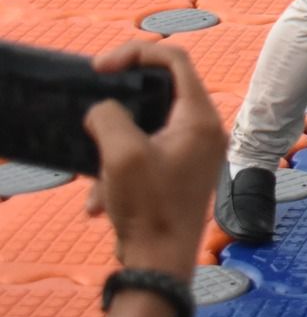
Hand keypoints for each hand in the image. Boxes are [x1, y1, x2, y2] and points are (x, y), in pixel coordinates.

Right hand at [85, 42, 224, 281]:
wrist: (161, 263)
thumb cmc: (149, 208)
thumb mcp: (121, 153)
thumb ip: (109, 116)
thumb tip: (104, 110)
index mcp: (200, 117)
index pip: (175, 60)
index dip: (135, 53)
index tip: (100, 68)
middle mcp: (204, 130)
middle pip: (157, 94)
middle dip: (117, 111)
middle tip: (92, 119)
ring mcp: (193, 153)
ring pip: (143, 131)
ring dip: (111, 152)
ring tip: (98, 184)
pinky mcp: (179, 173)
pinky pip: (143, 158)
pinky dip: (117, 175)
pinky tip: (100, 205)